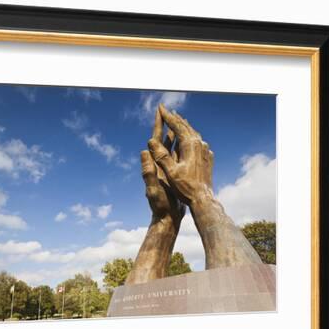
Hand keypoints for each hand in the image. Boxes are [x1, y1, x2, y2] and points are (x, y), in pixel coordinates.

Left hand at [125, 108, 183, 284]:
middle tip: (169, 111)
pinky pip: (177, 158)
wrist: (167, 218)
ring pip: (171, 149)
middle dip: (166, 126)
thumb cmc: (159, 206)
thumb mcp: (152, 188)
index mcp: (154, 164)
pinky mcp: (172, 176)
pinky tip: (185, 147)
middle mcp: (158, 165)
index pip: (155, 141)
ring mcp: (166, 170)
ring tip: (178, 124)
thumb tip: (143, 151)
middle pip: (162, 141)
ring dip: (174, 136)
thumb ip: (147, 171)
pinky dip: (180, 150)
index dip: (158, 125)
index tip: (159, 110)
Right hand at [148, 105, 213, 204]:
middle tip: (167, 110)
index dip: (167, 117)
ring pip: (194, 133)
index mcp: (190, 145)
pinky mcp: (207, 157)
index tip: (160, 108)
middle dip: (175, 118)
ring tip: (178, 121)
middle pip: (186, 126)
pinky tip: (190, 139)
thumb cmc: (185, 187)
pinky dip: (191, 136)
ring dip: (184, 126)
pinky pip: (198, 141)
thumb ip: (161, 156)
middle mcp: (199, 145)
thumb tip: (150, 142)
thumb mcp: (170, 172)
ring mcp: (205, 150)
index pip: (177, 126)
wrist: (203, 198)